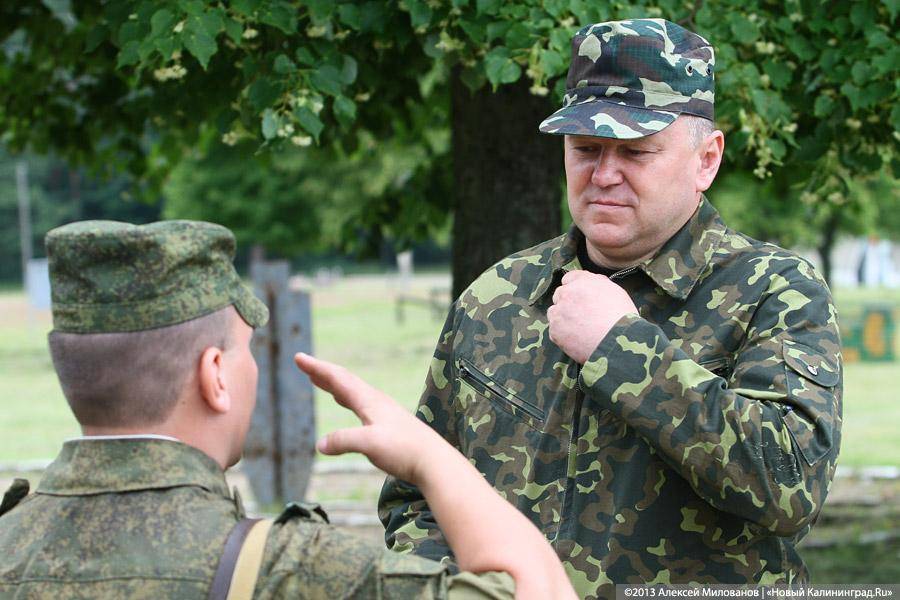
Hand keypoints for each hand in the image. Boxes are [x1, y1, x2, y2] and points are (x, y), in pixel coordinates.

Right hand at [294, 353, 444, 483]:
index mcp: (369, 401)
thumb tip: (320, 444)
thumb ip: (344, 441)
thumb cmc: (405, 450)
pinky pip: (359, 405)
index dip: (317, 368)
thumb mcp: (370, 444)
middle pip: (344, 381)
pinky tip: (348, 404)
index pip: (338, 379)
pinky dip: (346, 399)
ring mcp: (382, 413)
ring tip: (319, 379)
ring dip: (333, 384)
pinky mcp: (387, 425)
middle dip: (322, 372)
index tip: (298, 357)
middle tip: (304, 363)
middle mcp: (375, 402)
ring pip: (352, 392)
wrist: (434, 462)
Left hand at [547, 270, 637, 363]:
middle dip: (567, 302)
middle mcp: (567, 293)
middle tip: (580, 315)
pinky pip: (554, 330)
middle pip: (560, 294)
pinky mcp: (555, 330)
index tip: (579, 297)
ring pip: (554, 312)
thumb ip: (599, 283)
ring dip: (562, 317)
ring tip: (579, 329)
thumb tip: (591, 282)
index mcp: (583, 281)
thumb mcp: (616, 291)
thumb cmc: (622, 317)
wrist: (616, 341)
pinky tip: (576, 339)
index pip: (569, 278)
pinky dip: (562, 334)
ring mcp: (559, 311)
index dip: (574, 288)